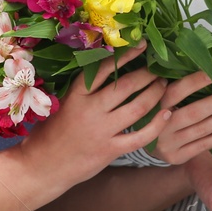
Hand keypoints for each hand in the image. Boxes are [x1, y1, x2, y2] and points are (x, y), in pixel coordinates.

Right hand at [22, 42, 165, 185]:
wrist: (44, 165)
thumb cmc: (51, 132)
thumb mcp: (63, 102)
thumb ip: (84, 89)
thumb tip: (109, 69)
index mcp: (77, 94)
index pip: (104, 68)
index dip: (126, 55)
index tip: (142, 45)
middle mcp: (90, 109)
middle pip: (126, 85)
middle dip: (147, 75)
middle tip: (158, 70)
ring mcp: (102, 130)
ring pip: (137, 107)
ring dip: (155, 94)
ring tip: (163, 87)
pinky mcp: (110, 150)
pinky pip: (140, 136)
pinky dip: (157, 124)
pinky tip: (167, 114)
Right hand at [147, 70, 211, 165]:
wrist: (145, 142)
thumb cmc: (159, 112)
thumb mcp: (159, 98)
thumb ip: (175, 89)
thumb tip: (206, 70)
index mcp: (155, 105)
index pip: (175, 92)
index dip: (193, 83)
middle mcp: (160, 125)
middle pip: (192, 113)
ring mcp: (168, 143)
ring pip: (200, 129)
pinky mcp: (177, 156)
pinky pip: (202, 146)